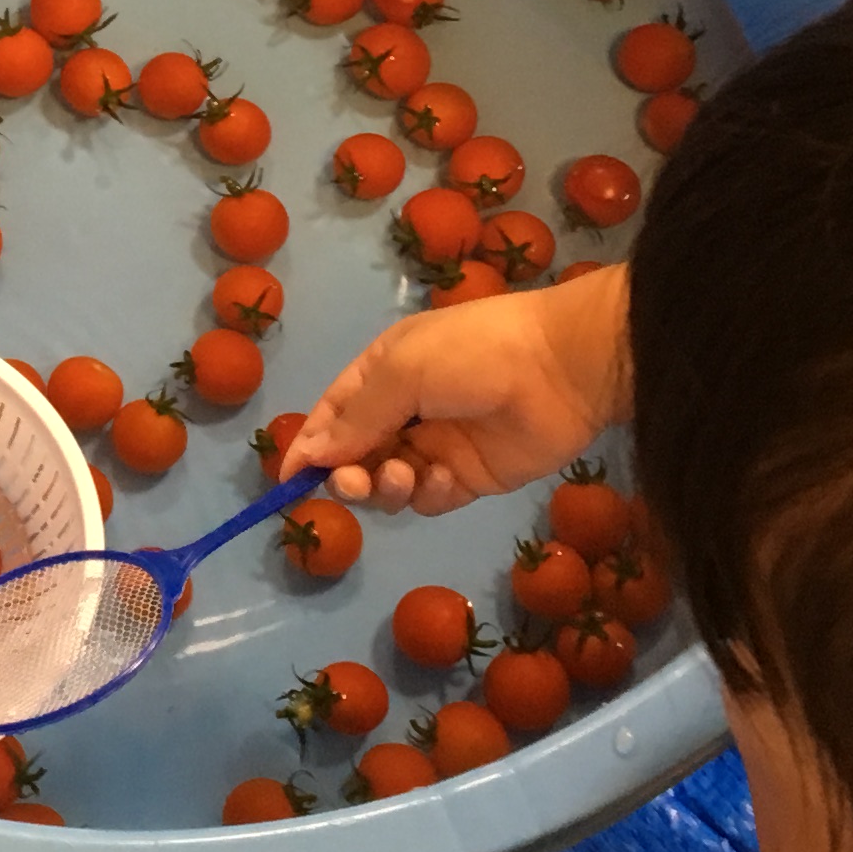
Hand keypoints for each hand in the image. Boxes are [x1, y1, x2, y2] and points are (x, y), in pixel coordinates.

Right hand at [289, 266, 630, 515]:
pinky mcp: (471, 477)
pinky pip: (431, 498)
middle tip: (356, 483)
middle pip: (356, 455)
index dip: (310, 445)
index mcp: (384, 371)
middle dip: (348, 473)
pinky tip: (446, 479)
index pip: (333, 413)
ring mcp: (439, 444)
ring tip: (405, 474)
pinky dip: (429, 494)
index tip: (290, 478)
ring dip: (387, 485)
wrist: (563, 368)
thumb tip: (311, 455)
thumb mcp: (403, 371)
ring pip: (389, 482)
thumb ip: (356, 418)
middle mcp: (407, 409)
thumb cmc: (473, 353)